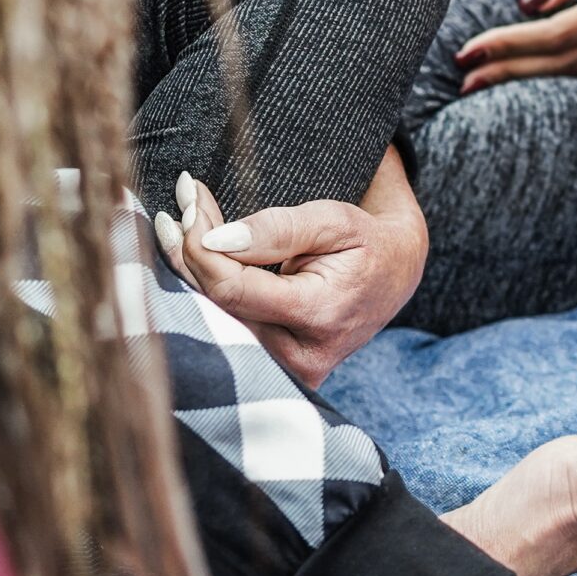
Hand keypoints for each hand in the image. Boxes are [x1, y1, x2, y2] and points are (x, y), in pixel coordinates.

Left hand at [151, 147, 426, 386]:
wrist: (396, 276)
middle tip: (180, 208)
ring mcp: (290, 371)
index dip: (200, 246)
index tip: (186, 202)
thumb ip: (278, 230)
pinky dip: (207, 294)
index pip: (231, 288)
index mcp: (319, 314)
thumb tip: (215, 240)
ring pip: (214, 320)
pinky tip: (195, 260)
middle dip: (190, 252)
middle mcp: (301, 355)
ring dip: (192, 271)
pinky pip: (227, 331)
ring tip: (183, 226)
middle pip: (215, 306)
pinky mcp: (279, 373)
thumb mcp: (333, 221)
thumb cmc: (366, 243)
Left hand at [457, 0, 576, 90]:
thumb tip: (527, 5)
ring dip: (526, 75)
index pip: (550, 35)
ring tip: (482, 83)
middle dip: (508, 70)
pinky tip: (527, 71)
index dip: (508, 44)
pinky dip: (551, 70)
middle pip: (556, 61)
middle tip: (464, 82)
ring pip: (570, 70)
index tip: (467, 52)